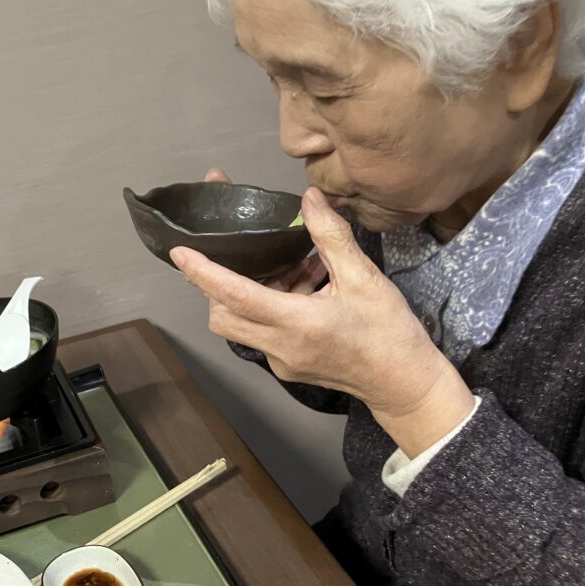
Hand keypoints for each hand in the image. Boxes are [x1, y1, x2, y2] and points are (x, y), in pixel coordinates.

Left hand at [173, 186, 474, 456]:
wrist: (405, 385)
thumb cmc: (390, 332)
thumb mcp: (366, 279)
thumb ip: (332, 238)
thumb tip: (309, 200)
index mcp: (297, 323)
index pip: (235, 296)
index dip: (203, 274)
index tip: (180, 253)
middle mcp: (279, 346)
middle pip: (222, 316)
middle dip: (215, 285)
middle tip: (233, 254)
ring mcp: (280, 361)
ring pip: (239, 326)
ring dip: (245, 295)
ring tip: (286, 268)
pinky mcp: (287, 367)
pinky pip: (261, 334)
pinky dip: (268, 308)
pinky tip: (301, 288)